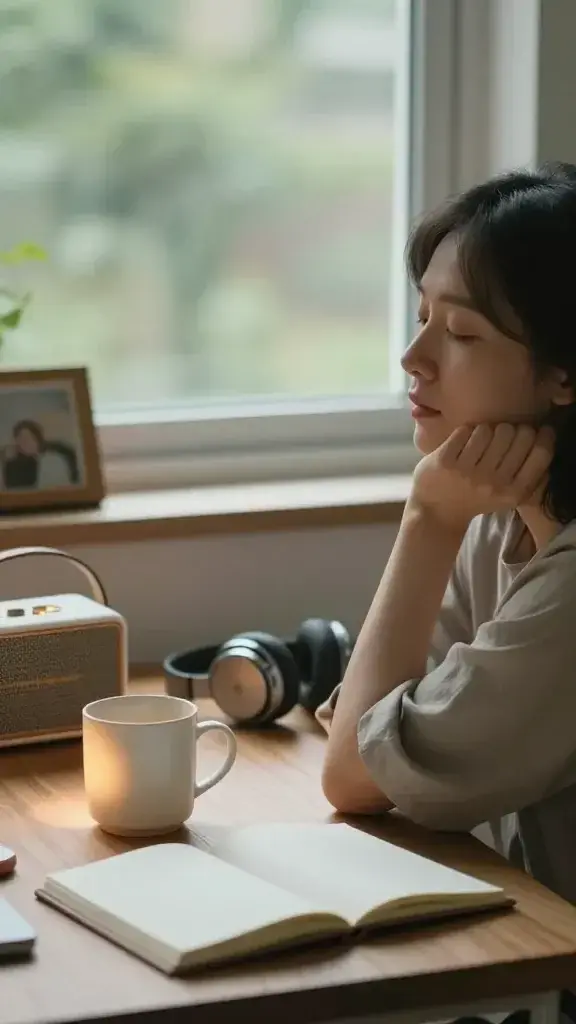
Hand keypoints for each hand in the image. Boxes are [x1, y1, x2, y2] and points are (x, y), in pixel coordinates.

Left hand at [410, 422, 554, 530]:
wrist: (437, 514)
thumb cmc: (477, 499)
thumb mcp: (508, 496)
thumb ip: (527, 473)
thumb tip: (544, 435)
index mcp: (513, 493)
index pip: (541, 453)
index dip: (543, 436)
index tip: (537, 431)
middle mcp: (493, 483)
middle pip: (516, 434)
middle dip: (511, 430)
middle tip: (502, 437)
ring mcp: (467, 472)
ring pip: (489, 429)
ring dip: (486, 430)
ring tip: (481, 441)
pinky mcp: (444, 461)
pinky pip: (465, 431)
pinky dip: (466, 432)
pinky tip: (463, 442)